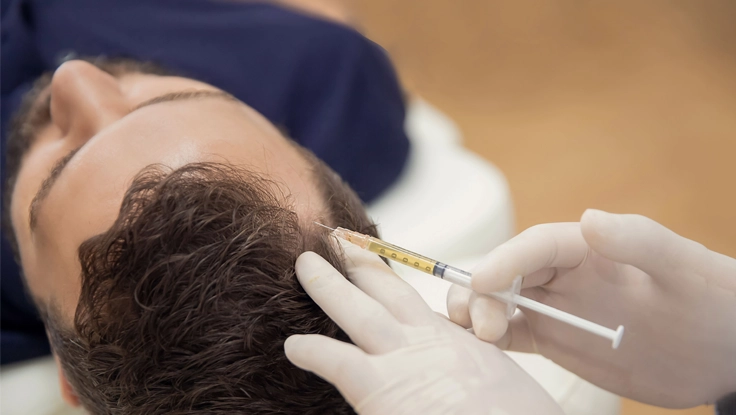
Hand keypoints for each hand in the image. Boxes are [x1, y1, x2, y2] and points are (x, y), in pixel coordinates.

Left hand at [284, 243, 562, 414]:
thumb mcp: (491, 386)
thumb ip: (457, 370)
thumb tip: (442, 374)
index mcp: (456, 343)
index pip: (415, 303)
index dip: (390, 279)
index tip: (371, 259)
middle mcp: (429, 342)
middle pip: (387, 289)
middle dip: (362, 262)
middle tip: (337, 239)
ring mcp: (406, 358)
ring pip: (357, 309)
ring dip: (329, 284)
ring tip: (304, 263)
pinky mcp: (380, 387)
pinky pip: (336, 360)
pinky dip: (313, 351)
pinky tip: (292, 347)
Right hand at [447, 209, 735, 407]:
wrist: (723, 352)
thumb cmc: (713, 302)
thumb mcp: (684, 269)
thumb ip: (639, 242)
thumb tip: (588, 219)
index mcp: (589, 247)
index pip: (537, 246)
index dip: (505, 260)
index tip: (484, 281)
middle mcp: (566, 275)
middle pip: (507, 273)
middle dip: (482, 292)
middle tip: (480, 324)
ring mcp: (557, 308)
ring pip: (500, 303)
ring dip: (476, 312)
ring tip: (473, 335)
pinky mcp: (555, 339)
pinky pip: (513, 335)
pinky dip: (491, 340)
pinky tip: (481, 350)